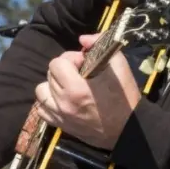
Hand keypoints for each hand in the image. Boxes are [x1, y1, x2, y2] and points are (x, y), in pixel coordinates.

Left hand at [35, 34, 141, 149]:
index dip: (72, 58)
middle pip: (49, 74)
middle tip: (80, 72)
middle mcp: (63, 102)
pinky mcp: (60, 126)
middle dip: (64, 68)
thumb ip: (100, 45)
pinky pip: (42, 110)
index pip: (57, 62)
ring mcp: (60, 116)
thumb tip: (83, 39)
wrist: (128, 129)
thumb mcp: (119, 65)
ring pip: (41, 91)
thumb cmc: (125, 97)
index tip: (85, 63)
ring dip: (53, 84)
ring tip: (69, 86)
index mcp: (77, 88)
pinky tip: (63, 100)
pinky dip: (49, 102)